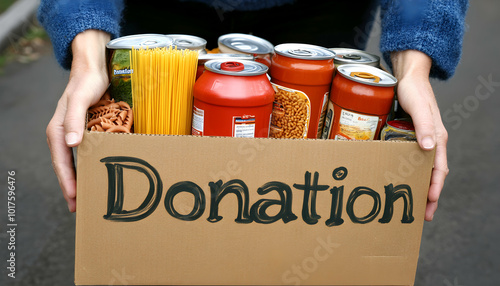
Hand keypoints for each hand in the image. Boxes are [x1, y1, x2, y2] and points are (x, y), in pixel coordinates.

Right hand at [46, 30, 109, 211]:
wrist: (93, 69)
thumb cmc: (87, 83)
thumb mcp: (80, 99)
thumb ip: (73, 119)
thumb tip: (70, 144)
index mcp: (57, 130)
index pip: (61, 162)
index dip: (67, 181)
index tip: (73, 198)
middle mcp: (63, 134)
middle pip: (65, 167)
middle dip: (70, 187)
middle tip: (78, 208)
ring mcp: (72, 134)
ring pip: (73, 163)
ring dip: (78, 180)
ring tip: (86, 199)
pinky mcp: (83, 132)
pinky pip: (82, 155)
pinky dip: (86, 168)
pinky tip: (94, 175)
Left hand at [391, 50, 448, 221]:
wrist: (407, 77)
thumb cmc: (414, 91)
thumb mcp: (419, 107)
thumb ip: (424, 126)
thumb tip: (428, 148)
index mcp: (437, 137)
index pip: (439, 168)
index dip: (435, 186)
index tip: (430, 202)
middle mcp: (430, 141)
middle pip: (433, 173)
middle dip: (429, 195)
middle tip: (423, 215)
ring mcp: (420, 140)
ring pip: (422, 169)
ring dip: (419, 186)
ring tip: (413, 204)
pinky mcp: (409, 137)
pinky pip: (411, 159)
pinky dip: (409, 173)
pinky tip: (399, 180)